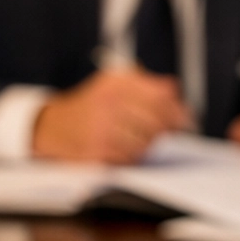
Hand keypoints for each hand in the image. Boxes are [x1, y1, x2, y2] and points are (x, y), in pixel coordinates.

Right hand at [32, 68, 191, 162]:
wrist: (53, 126)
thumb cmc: (92, 104)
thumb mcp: (113, 83)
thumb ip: (145, 83)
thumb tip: (174, 91)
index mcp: (116, 84)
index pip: (161, 96)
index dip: (178, 110)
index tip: (185, 119)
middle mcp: (108, 104)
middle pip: (157, 121)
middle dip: (167, 130)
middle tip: (170, 134)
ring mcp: (102, 129)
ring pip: (146, 142)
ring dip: (150, 144)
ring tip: (145, 140)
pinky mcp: (97, 152)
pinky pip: (130, 158)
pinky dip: (135, 156)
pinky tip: (129, 149)